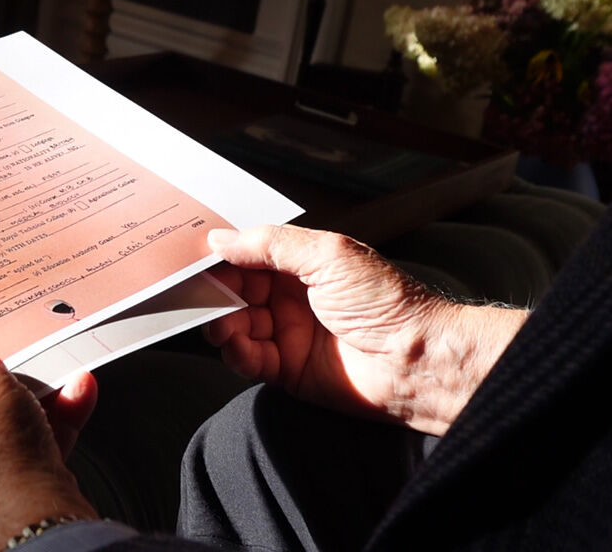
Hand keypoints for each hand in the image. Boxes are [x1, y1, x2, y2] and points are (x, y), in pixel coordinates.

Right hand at [205, 225, 525, 434]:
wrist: (417, 360)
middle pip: (234, 291)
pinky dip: (236, 351)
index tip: (194, 258)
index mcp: (302, 264)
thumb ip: (269, 245)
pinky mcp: (287, 370)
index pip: (247, 255)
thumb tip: (220, 239)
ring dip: (222, 322)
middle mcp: (291, 297)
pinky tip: (240, 344)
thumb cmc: (386, 302)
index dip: (221, 256)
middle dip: (215, 292)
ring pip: (234, 325)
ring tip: (224, 323)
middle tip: (201, 294)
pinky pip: (247, 359)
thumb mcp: (327, 254)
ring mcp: (287, 334)